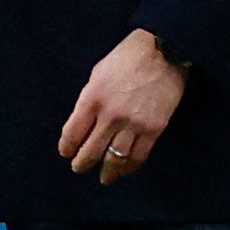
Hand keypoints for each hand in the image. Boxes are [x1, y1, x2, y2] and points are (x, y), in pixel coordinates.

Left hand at [58, 29, 186, 184]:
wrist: (162, 51)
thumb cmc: (127, 57)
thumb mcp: (98, 73)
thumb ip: (90, 99)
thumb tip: (84, 123)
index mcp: (92, 98)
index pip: (72, 133)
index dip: (67, 147)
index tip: (66, 152)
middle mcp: (110, 115)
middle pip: (91, 151)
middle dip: (82, 164)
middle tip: (80, 168)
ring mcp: (133, 124)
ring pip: (115, 159)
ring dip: (107, 172)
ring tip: (104, 177)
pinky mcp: (153, 129)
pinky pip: (138, 156)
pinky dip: (129, 167)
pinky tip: (124, 170)